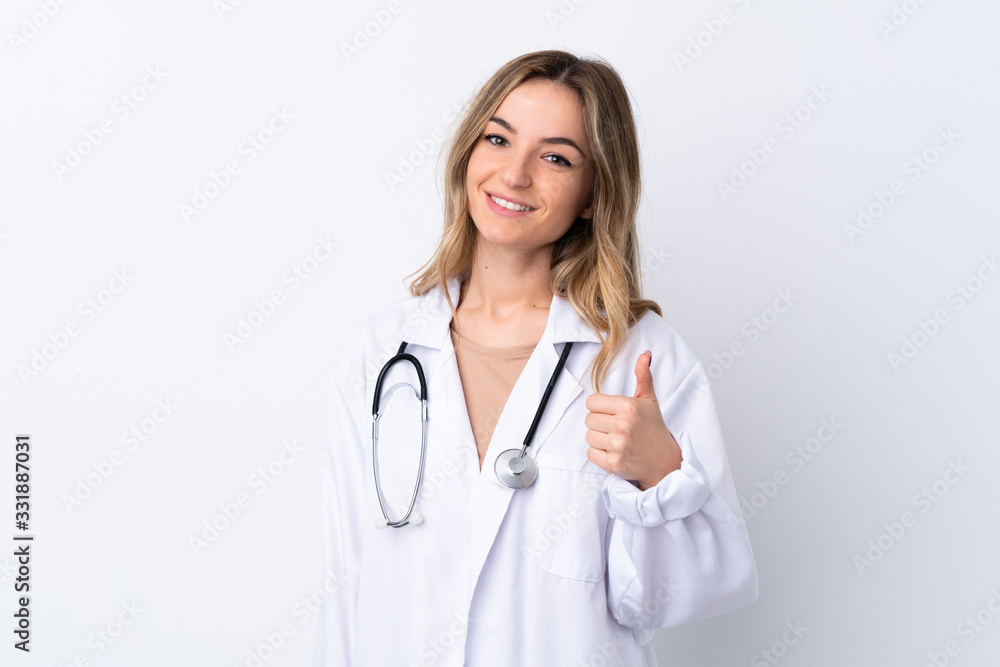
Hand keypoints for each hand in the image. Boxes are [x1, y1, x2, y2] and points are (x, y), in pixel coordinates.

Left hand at [584, 350, 681, 490]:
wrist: (664, 461)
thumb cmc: (654, 429)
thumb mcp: (649, 401)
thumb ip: (643, 376)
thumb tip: (645, 354)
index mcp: (628, 407)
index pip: (592, 402)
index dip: (600, 408)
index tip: (613, 414)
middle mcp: (623, 425)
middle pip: (589, 420)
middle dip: (600, 424)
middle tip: (617, 429)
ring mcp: (618, 446)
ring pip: (588, 436)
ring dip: (599, 440)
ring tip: (616, 441)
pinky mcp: (614, 464)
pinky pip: (590, 454)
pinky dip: (599, 455)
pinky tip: (614, 452)